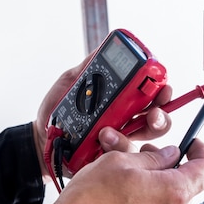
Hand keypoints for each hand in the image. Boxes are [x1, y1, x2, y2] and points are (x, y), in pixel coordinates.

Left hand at [32, 55, 172, 181]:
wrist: (40, 135)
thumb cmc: (59, 109)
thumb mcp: (73, 80)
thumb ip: (90, 65)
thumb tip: (106, 47)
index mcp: (124, 101)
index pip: (152, 96)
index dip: (162, 92)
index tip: (162, 88)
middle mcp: (127, 121)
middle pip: (157, 121)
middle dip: (160, 116)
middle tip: (152, 113)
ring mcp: (119, 141)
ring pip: (143, 142)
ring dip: (132, 133)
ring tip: (110, 129)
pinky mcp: (108, 156)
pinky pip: (121, 156)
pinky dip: (115, 147)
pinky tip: (101, 140)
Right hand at [51, 137, 203, 203]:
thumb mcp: (120, 162)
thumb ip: (153, 158)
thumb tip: (168, 156)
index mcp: (173, 193)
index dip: (202, 153)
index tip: (193, 146)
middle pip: (184, 187)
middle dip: (169, 170)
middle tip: (147, 159)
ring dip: (155, 191)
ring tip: (126, 182)